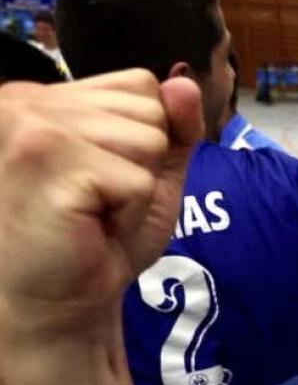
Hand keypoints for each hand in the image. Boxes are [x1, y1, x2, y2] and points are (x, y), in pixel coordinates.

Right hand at [0, 70, 202, 340]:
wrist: (61, 302)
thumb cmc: (100, 238)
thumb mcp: (151, 173)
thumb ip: (172, 127)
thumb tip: (183, 82)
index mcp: (46, 96)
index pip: (141, 84)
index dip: (146, 141)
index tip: (107, 179)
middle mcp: (27, 99)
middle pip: (150, 109)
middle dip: (144, 165)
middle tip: (102, 202)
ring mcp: (31, 126)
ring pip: (149, 140)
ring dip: (138, 190)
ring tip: (96, 213)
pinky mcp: (47, 159)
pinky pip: (140, 179)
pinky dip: (132, 213)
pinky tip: (93, 227)